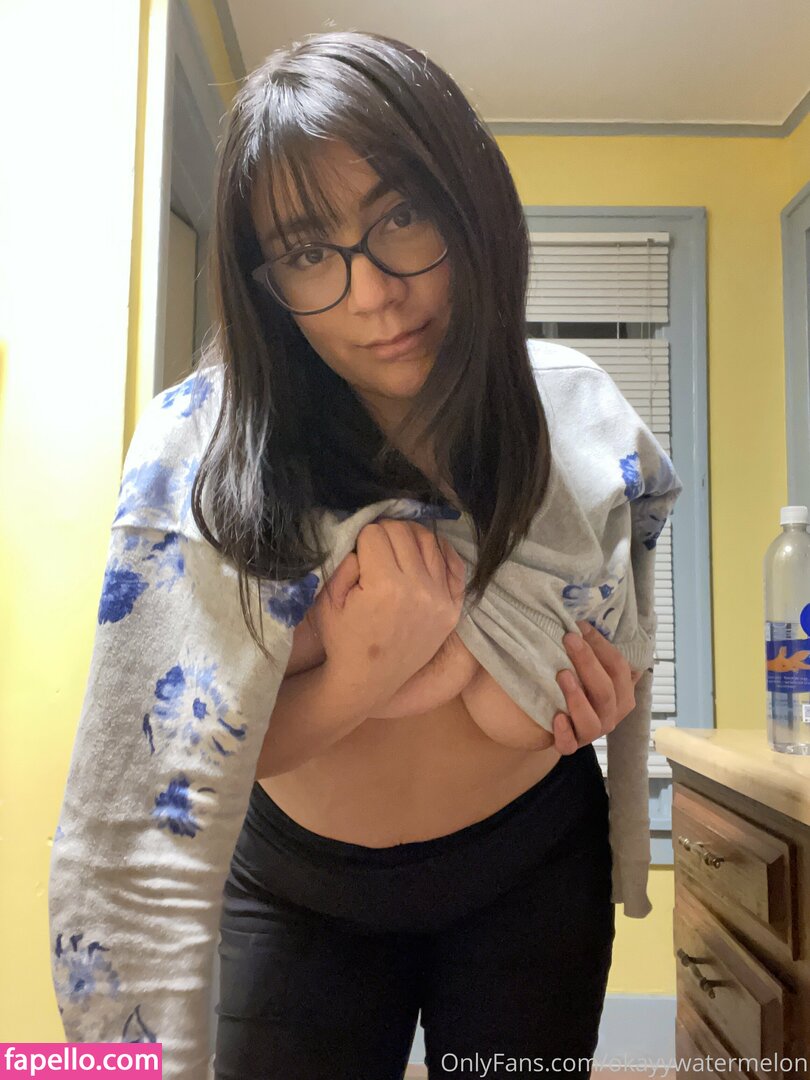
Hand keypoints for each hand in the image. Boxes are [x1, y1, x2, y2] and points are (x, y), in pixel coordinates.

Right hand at [311, 519, 467, 712]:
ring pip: (429, 542)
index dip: (362, 538)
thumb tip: (365, 536)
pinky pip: (454, 564)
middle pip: (403, 532)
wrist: (368, 680)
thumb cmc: (342, 640)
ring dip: (410, 538)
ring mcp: (440, 598)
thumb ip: (345, 562)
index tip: (358, 551)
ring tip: (397, 549)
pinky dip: (439, 552)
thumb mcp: (329, 600)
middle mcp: (418, 588)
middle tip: (375, 547)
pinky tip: (423, 553)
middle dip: (385, 532)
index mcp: (384, 586)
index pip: (375, 533)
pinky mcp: (453, 608)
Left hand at [552, 621, 645, 754]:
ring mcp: (593, 733)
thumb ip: (597, 652)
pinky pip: (570, 744)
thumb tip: (586, 621)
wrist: (556, 722)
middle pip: (606, 690)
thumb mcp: (591, 669)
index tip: (581, 626)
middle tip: (569, 639)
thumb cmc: (578, 687)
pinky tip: (555, 717)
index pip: (619, 668)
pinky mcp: (571, 745)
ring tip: (562, 675)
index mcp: (622, 694)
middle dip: (588, 663)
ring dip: (577, 697)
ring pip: (592, 720)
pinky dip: (564, 732)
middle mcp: (612, 714)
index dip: (601, 645)